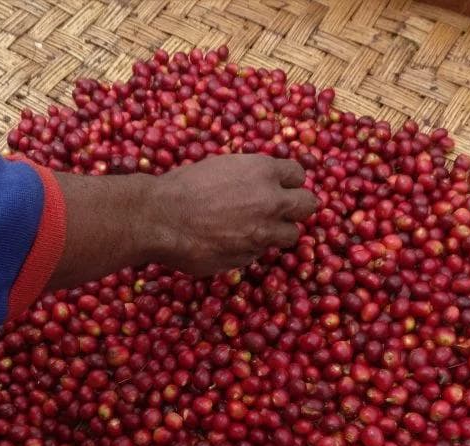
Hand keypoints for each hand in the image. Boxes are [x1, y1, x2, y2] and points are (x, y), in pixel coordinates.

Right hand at [151, 154, 316, 273]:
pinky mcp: (251, 255)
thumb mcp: (221, 167)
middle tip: (280, 212)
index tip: (280, 188)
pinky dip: (251, 248)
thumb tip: (260, 185)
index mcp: (263, 171)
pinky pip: (261, 251)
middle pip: (308, 204)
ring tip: (254, 231)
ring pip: (292, 234)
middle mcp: (271, 200)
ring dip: (278, 233)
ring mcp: (264, 231)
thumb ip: (248, 177)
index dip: (288, 183)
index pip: (298, 174)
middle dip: (296, 208)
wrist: (160, 217)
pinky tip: (229, 242)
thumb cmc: (182, 187)